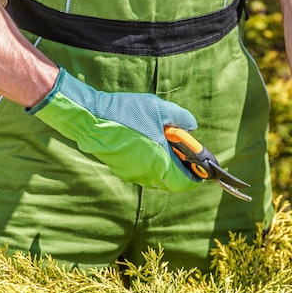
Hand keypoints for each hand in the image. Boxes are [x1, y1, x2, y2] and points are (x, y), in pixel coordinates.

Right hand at [28, 67, 201, 190]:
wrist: (90, 118)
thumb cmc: (127, 113)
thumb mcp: (161, 110)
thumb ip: (182, 119)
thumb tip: (192, 127)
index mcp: (161, 165)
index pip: (186, 182)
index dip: (196, 175)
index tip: (201, 165)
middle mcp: (148, 175)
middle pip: (173, 181)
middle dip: (181, 167)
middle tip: (181, 149)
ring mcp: (133, 174)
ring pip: (158, 176)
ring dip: (165, 163)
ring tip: (163, 141)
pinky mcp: (122, 170)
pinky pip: (144, 171)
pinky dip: (151, 161)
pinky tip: (147, 142)